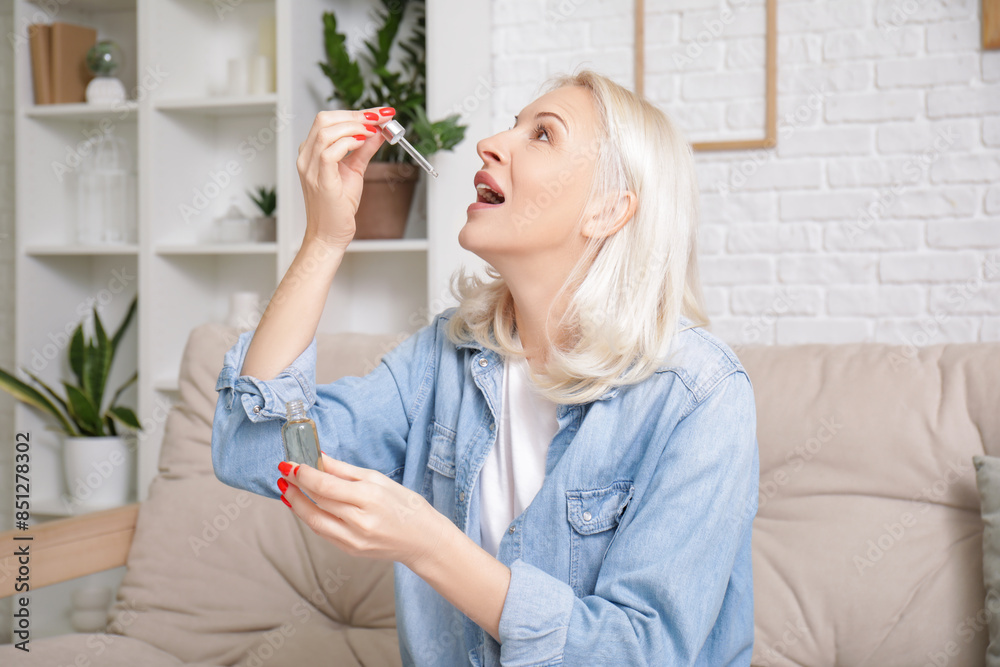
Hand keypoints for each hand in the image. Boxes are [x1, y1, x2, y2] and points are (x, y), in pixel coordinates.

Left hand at [278, 452, 448, 570]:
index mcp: (369, 497)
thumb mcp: (378, 479)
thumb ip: (345, 470)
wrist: (423, 540)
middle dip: (296, 486)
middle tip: (283, 473)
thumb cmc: (406, 505)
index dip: (303, 474)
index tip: (289, 464)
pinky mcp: (351, 551)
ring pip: (314, 521)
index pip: (326, 485)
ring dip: (296, 505)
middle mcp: (360, 521)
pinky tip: (304, 506)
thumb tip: (318, 458)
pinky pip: (323, 532)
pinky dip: (310, 518)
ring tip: (286, 490)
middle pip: (317, 502)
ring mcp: (354, 539)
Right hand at [295, 106, 395, 248]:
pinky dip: (348, 142)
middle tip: (379, 119)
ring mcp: (310, 167)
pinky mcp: (320, 179)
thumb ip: (364, 149)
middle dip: (356, 115)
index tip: (380, 113)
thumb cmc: (337, 207)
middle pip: (325, 119)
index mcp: (311, 152)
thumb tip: (379, 132)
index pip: (328, 120)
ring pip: (326, 131)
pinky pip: (329, 151)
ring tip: (373, 131)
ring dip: (354, 127)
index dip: (356, 112)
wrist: (329, 235)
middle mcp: (306, 157)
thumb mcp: (354, 170)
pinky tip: (363, 143)